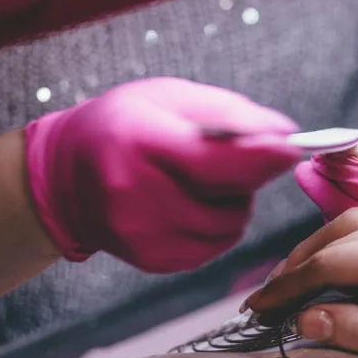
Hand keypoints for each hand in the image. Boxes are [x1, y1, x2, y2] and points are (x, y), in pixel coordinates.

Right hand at [25, 77, 300, 272]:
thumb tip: (284, 133)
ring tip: (204, 183)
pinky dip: (216, 229)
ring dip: (234, 207)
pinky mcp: (149, 260)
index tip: (291, 149)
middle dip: (246, 181)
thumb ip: (229, 113)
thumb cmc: (124, 125)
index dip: (260, 158)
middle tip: (224, 162)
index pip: (212, 162)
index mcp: (138, 143)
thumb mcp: (170, 98)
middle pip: (228, 203)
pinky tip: (191, 206)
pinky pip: (211, 250)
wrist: (66, 174)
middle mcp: (133, 195)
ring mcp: (140, 235)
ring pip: (227, 230)